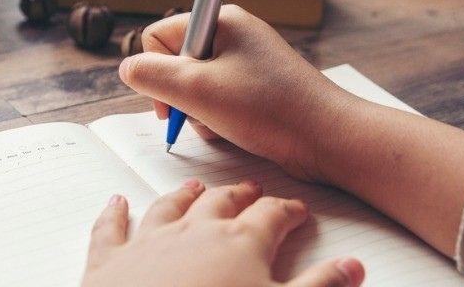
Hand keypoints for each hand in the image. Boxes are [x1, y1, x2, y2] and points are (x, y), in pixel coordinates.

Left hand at [82, 180, 363, 286]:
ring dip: (185, 195)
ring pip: (170, 207)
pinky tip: (116, 202)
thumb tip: (354, 266)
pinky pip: (111, 230)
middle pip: (222, 203)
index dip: (288, 211)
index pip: (272, 216)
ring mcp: (149, 243)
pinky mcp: (110, 262)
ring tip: (196, 186)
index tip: (297, 209)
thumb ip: (319, 286)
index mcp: (240, 243)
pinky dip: (114, 214)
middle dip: (240, 195)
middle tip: (252, 189)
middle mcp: (194, 231)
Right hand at [118, 5, 357, 181]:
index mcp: (220, 21)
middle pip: (176, 63)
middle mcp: (233, 35)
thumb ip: (151, 76)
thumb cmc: (270, 110)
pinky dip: (218, 120)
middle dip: (180, 96)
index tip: (170, 102)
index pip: (158, 36)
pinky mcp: (256, 88)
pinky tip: (237, 131)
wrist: (328, 139)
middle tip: (199, 115)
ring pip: (195, 86)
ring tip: (225, 124)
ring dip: (199, 112)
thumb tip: (128, 69)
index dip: (156, 71)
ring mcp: (246, 62)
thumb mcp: (197, 90)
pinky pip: (218, 100)